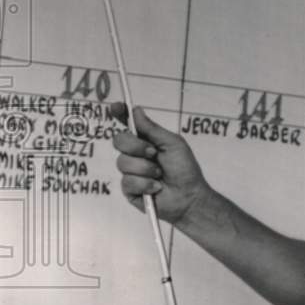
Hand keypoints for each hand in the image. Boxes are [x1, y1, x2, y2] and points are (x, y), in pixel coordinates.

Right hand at [112, 103, 209, 226]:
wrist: (188, 196)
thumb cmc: (185, 169)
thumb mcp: (172, 144)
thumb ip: (152, 129)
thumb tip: (136, 111)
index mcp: (146, 140)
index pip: (127, 124)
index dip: (119, 114)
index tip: (116, 107)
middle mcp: (135, 154)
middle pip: (119, 140)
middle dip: (136, 146)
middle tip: (154, 154)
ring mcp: (130, 171)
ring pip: (123, 162)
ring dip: (145, 168)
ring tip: (160, 175)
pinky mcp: (129, 189)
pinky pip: (127, 181)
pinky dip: (145, 184)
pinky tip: (156, 187)